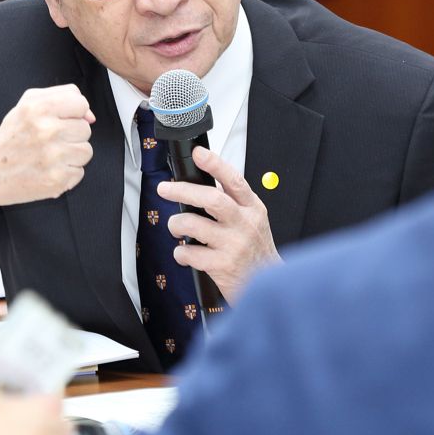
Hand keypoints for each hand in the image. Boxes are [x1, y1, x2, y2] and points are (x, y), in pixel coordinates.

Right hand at [0, 86, 93, 224]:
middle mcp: (47, 130)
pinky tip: (48, 170)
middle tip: (47, 141)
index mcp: (39, 107)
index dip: (73, 113)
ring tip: (49, 156)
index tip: (59, 121)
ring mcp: (53, 157)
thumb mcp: (28, 104)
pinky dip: (66, 173)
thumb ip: (62, 97)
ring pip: (86, 151)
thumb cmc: (11, 137)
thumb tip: (90, 116)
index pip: (81, 103)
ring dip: (71, 155)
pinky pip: (79, 172)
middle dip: (70, 135)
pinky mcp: (57, 180)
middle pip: (85, 129)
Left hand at [159, 146, 278, 301]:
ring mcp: (234, 245)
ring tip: (175, 227)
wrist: (268, 281)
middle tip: (165, 189)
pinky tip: (184, 253)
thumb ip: (235, 202)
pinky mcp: (222, 265)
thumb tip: (203, 184)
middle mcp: (244, 224)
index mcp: (252, 208)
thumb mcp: (254, 220)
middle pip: (211, 198)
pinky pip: (190, 253)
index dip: (215, 164)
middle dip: (183, 190)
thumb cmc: (256, 250)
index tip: (199, 153)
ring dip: (176, 224)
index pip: (234, 180)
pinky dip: (180, 252)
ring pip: (194, 224)